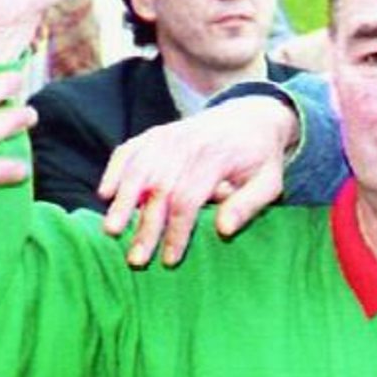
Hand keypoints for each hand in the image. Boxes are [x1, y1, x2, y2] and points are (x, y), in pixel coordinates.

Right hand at [99, 96, 299, 265]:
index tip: (170, 260)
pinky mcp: (156, 133)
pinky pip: (129, 150)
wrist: (251, 116)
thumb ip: (249, 205)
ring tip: (111, 231)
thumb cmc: (260, 158)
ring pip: (138, 170)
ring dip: (122, 201)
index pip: (188, 199)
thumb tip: (223, 230)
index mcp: (216, 157)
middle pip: (159, 190)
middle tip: (135, 260)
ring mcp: (169, 135)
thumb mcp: (269, 183)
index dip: (177, 232)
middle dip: (146, 228)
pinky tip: (106, 194)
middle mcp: (188, 144)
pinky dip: (115, 170)